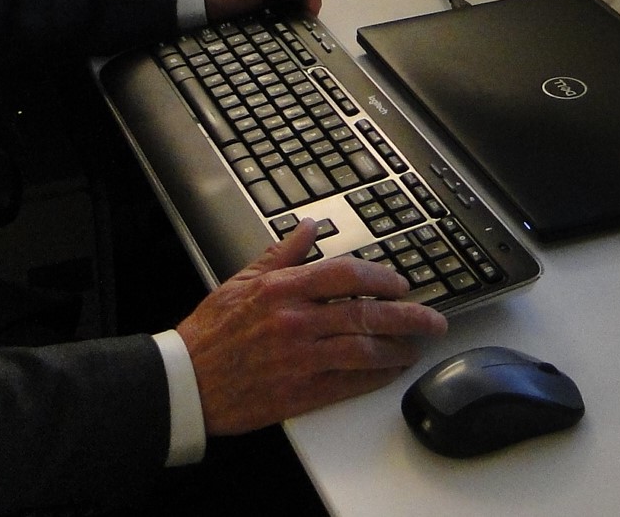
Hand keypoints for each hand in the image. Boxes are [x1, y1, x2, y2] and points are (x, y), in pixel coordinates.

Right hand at [175, 220, 447, 435]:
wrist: (187, 381)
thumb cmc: (212, 331)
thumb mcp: (242, 280)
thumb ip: (282, 254)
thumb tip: (308, 227)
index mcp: (282, 289)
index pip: (345, 275)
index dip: (381, 278)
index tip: (400, 284)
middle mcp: (295, 321)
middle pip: (365, 314)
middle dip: (408, 316)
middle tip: (432, 319)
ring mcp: (300, 359)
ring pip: (364, 350)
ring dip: (398, 349)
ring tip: (416, 346)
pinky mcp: (300, 392)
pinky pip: (349, 383)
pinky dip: (376, 377)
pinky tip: (390, 372)